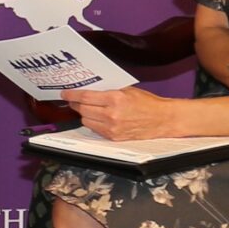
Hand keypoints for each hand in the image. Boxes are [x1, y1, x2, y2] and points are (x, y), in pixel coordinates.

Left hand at [59, 86, 180, 141]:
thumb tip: (88, 90)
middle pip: (83, 109)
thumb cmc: (147, 102)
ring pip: (86, 120)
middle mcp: (111, 115)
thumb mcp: (127, 90)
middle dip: (76, 104)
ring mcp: (112, 128)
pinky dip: (93, 123)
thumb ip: (107, 90)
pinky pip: (95, 130)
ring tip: (89, 109)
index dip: (72, 95)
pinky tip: (98, 118)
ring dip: (85, 114)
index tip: (65, 93)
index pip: (85, 97)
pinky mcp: (114, 137)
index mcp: (115, 99)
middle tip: (74, 100)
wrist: (163, 119)